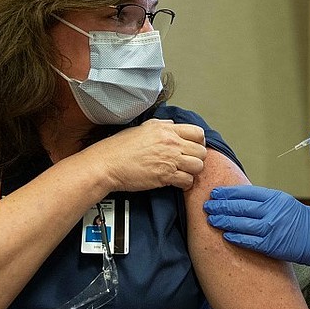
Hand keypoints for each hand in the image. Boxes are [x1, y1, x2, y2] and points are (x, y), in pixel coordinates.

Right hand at [89, 119, 206, 190]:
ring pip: (198, 166)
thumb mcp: (142, 128)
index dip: (198, 142)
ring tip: (183, 172)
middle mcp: (171, 143)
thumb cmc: (119, 148)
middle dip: (197, 158)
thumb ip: (161, 125)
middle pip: (201, 151)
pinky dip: (184, 183)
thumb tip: (172, 125)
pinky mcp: (165, 176)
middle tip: (188, 162)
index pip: (198, 133)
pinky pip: (187, 181)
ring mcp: (170, 160)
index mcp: (166, 129)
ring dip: (192, 171)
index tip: (193, 148)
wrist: (107, 164)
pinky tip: (176, 181)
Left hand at [204, 186, 309, 267]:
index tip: (216, 193)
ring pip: (240, 223)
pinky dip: (235, 237)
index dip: (227, 193)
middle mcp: (271, 211)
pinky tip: (226, 235)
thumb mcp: (285, 202)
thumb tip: (242, 200)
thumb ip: (265, 201)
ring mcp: (270, 228)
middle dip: (221, 206)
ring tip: (211, 220)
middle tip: (208, 206)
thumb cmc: (304, 221)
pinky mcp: (270, 245)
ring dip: (223, 221)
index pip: (245, 192)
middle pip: (239, 206)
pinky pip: (248, 240)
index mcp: (275, 197)